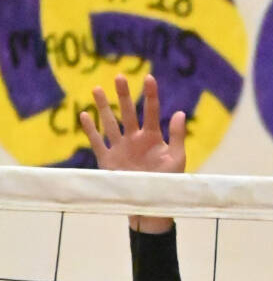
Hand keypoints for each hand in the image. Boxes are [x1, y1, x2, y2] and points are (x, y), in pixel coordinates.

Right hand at [80, 74, 184, 232]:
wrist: (152, 204)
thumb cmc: (168, 183)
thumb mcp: (177, 158)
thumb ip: (178, 136)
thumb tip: (180, 112)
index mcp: (153, 137)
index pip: (151, 112)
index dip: (150, 95)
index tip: (149, 78)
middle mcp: (135, 139)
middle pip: (128, 113)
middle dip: (123, 95)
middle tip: (119, 77)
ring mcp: (120, 148)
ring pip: (110, 123)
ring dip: (103, 107)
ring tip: (97, 89)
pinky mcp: (108, 160)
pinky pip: (97, 142)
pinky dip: (90, 129)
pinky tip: (83, 115)